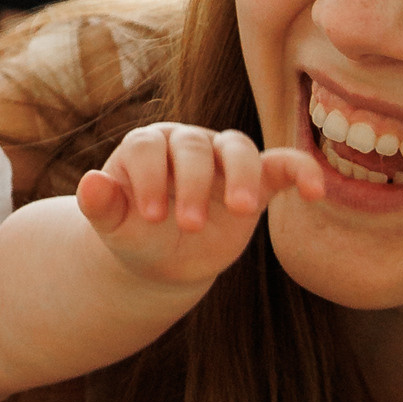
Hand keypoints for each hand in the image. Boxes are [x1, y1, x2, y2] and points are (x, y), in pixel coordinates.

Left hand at [75, 123, 321, 292]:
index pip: (148, 147)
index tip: (150, 216)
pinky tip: (316, 190)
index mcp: (147, 146)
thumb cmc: (134, 235)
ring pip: (237, 148)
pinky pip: (283, 166)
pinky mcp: (257, 180)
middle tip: (189, 226)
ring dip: (241, 175)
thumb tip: (86, 184)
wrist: (162, 258)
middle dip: (192, 183)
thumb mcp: (115, 228)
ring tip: (240, 210)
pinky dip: (301, 171)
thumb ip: (102, 207)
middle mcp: (186, 143)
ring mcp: (223, 159)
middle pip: (193, 146)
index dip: (149, 177)